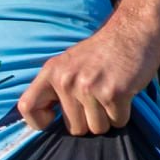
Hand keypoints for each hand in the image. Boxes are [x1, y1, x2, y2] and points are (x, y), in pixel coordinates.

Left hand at [17, 17, 159, 133]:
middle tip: (98, 96)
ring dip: (108, 117)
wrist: (132, 30)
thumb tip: (44, 122)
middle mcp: (66, 80)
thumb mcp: (67, 64)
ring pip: (97, 129)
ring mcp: (89, 87)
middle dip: (89, 120)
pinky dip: (123, 114)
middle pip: (75, 129)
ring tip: (110, 93)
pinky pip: (117, 122)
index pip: (27, 107)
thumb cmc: (100, 53)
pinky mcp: (114, 92)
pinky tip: (124, 93)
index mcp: (51, 72)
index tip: (54, 118)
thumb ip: (55, 88)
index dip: (39, 122)